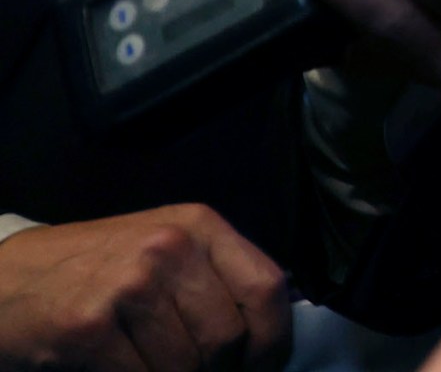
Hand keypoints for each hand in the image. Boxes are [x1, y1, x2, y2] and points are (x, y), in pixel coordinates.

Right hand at [0, 205, 289, 371]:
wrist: (3, 280)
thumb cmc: (89, 271)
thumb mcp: (161, 252)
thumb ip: (214, 280)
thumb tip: (266, 338)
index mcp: (198, 226)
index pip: (267, 288)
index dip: (272, 342)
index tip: (262, 368)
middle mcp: (169, 246)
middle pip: (229, 337)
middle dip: (217, 371)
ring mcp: (128, 284)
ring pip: (188, 365)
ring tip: (149, 366)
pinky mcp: (89, 325)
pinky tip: (119, 371)